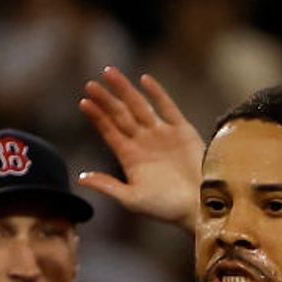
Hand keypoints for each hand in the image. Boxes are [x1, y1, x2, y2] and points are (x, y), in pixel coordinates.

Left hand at [78, 67, 203, 230]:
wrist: (199, 206)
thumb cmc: (166, 208)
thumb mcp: (132, 200)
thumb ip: (108, 186)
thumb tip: (81, 178)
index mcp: (130, 157)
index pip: (109, 131)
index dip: (97, 117)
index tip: (84, 101)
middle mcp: (143, 142)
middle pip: (120, 115)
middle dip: (106, 99)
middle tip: (90, 83)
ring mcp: (162, 134)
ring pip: (139, 106)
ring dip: (125, 90)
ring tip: (109, 73)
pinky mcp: (182, 131)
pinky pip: (167, 107)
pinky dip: (157, 93)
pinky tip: (144, 80)